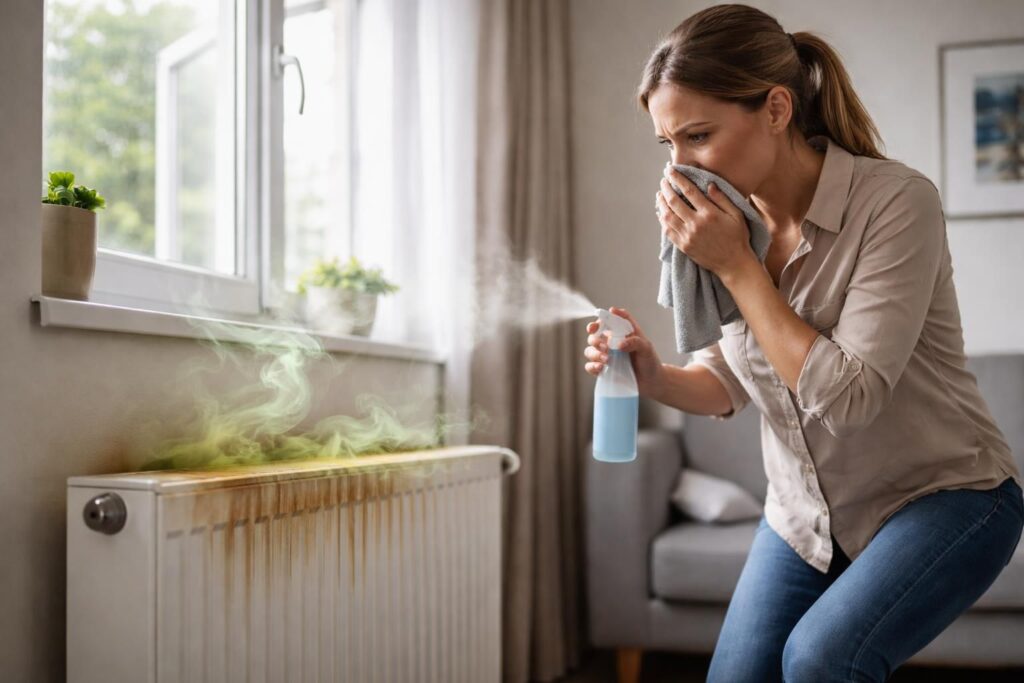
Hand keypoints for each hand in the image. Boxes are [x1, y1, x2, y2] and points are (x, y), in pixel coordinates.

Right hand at [583, 306, 663, 396]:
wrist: (651, 381)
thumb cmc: (649, 360)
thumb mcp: (646, 347)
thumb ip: (635, 342)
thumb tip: (619, 344)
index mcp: (620, 332)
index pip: (606, 321)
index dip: (599, 321)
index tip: (595, 326)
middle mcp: (610, 342)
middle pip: (594, 335)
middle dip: (595, 340)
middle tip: (605, 347)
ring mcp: (605, 356)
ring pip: (589, 350)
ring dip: (595, 354)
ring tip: (607, 359)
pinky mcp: (603, 369)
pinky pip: (590, 366)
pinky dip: (593, 366)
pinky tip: (601, 368)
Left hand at [656, 163, 756, 277]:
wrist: (733, 264)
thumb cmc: (738, 237)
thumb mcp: (736, 215)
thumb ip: (722, 198)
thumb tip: (709, 184)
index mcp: (709, 214)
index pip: (689, 191)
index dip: (678, 178)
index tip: (671, 169)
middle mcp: (696, 224)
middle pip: (674, 201)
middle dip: (666, 187)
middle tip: (663, 179)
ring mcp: (687, 236)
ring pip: (667, 216)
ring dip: (661, 202)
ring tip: (660, 193)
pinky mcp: (683, 246)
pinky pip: (667, 230)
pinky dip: (662, 219)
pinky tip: (661, 212)